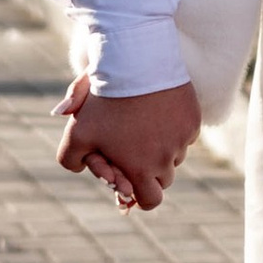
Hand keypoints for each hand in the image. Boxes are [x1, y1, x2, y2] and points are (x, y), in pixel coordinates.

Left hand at [54, 79, 200, 212]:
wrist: (136, 61)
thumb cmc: (103, 101)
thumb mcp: (76, 131)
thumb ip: (69, 158)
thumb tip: (79, 166)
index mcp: (140, 170)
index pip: (149, 201)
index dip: (140, 195)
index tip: (130, 181)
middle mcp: (166, 159)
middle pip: (164, 179)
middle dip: (150, 170)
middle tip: (134, 149)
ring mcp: (182, 139)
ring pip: (175, 155)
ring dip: (163, 148)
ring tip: (142, 125)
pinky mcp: (193, 119)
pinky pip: (186, 133)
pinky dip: (174, 127)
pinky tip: (158, 109)